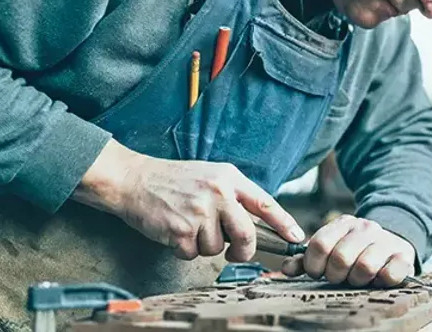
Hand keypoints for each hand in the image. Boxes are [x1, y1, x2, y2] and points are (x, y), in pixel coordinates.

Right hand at [73, 139, 304, 261]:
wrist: (135, 180)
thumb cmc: (176, 180)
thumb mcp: (212, 176)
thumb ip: (235, 195)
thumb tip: (259, 222)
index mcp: (230, 178)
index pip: (266, 203)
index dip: (285, 223)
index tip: (296, 237)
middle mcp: (218, 193)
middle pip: (247, 234)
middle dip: (243, 250)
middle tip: (235, 251)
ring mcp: (199, 212)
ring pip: (217, 248)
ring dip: (205, 245)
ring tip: (191, 226)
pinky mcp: (180, 230)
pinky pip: (193, 254)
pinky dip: (185, 249)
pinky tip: (176, 231)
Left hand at [281, 214, 415, 287]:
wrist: (394, 243)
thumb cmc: (357, 251)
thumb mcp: (332, 248)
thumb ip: (307, 259)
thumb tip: (286, 268)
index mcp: (344, 224)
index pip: (320, 244)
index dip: (314, 265)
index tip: (318, 272)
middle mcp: (365, 228)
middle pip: (340, 258)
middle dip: (335, 275)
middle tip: (339, 277)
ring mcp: (386, 241)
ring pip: (364, 267)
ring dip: (357, 280)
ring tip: (358, 278)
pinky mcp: (403, 256)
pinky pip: (390, 274)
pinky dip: (381, 281)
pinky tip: (378, 278)